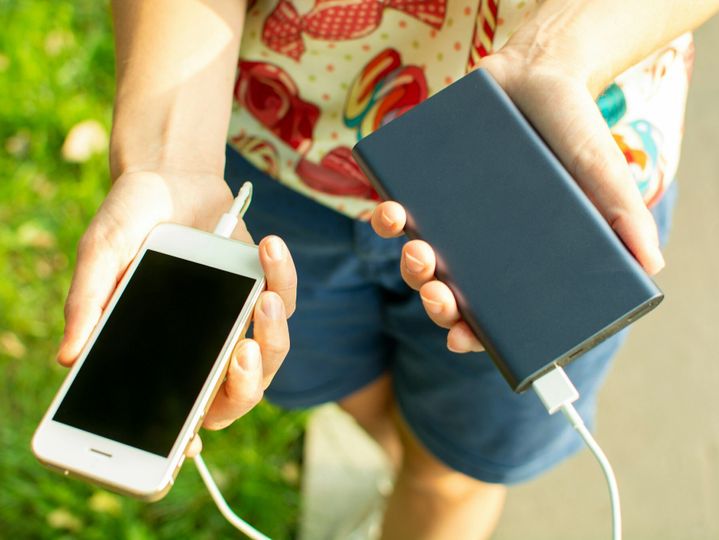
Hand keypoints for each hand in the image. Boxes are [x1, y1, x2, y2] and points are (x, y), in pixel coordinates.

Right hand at [56, 170, 296, 450]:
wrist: (169, 179)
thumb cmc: (131, 221)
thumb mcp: (102, 255)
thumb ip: (88, 302)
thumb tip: (68, 355)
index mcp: (164, 352)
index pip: (181, 409)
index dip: (187, 435)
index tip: (192, 442)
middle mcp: (206, 346)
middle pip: (238, 393)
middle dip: (246, 382)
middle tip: (243, 352)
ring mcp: (238, 321)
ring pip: (272, 352)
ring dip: (272, 330)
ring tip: (262, 297)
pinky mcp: (263, 289)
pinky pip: (283, 298)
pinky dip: (282, 277)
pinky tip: (269, 248)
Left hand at [371, 50, 664, 353]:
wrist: (537, 73)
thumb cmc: (573, 132)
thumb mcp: (600, 172)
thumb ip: (622, 215)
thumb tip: (649, 266)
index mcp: (512, 259)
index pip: (487, 312)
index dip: (470, 334)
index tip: (460, 339)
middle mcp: (474, 246)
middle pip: (444, 292)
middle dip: (435, 301)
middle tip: (438, 292)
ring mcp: (444, 218)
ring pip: (415, 259)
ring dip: (409, 265)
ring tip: (418, 249)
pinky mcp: (421, 186)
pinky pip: (394, 211)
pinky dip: (386, 217)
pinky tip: (390, 211)